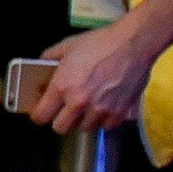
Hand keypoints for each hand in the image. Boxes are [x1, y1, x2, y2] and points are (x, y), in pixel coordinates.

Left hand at [33, 19, 155, 133]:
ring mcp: (101, 109)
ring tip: (88, 106)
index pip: (41, 116)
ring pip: (85, 127)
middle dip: (60, 120)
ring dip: (84, 119)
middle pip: (61, 128)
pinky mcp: (121, 111)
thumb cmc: (100, 43)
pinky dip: (105, 119)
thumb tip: (41, 68)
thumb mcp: (66, 46)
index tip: (42, 111)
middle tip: (64, 110)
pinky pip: (107, 126)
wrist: (133, 43)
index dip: (39, 114)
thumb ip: (49, 59)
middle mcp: (80, 102)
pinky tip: (105, 107)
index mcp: (62, 87)